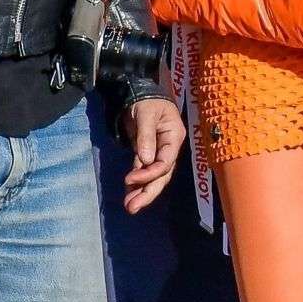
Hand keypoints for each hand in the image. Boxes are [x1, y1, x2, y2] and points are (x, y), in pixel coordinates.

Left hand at [120, 97, 186, 214]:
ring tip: (129, 207)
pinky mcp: (146, 153)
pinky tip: (129, 195)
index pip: (165, 163)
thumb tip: (145, 161)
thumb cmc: (147, 101)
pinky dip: (136, 183)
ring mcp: (158, 153)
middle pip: (161, 176)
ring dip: (141, 192)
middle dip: (147, 192)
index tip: (130, 179)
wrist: (141, 93)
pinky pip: (142, 171)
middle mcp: (169, 149)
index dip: (149, 174)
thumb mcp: (146, 114)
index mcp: (174, 138)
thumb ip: (146, 136)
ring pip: (152, 177)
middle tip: (132, 208)